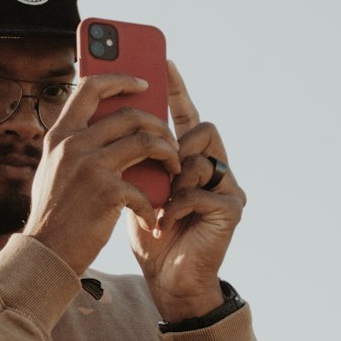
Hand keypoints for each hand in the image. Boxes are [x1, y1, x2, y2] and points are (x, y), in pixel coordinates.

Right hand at [22, 74, 181, 274]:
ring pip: (146, 141)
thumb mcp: (54, 168)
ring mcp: (90, 166)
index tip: (143, 83)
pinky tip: (152, 218)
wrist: (45, 253)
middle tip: (170, 137)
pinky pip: (145, 188)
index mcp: (59, 134)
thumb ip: (74, 144)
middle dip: (158, 123)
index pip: (90, 87)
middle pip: (129, 113)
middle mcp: (73, 144)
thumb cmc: (54, 213)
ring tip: (173, 167)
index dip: (120, 78)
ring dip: (168, 153)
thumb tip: (106, 124)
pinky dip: (153, 204)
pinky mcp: (107, 192)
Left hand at [128, 62, 245, 321]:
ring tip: (162, 204)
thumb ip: (132, 155)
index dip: (175, 88)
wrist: (167, 279)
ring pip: (202, 158)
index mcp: (189, 156)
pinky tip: (168, 222)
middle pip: (201, 128)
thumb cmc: (150, 232)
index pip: (184, 114)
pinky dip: (179, 207)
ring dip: (175, 180)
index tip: (162, 61)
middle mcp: (214, 165)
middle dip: (175, 145)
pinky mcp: (232, 208)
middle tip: (158, 166)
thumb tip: (108, 116)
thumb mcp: (135, 185)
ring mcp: (227, 185)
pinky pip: (202, 191)